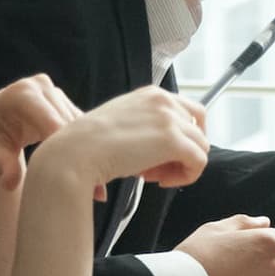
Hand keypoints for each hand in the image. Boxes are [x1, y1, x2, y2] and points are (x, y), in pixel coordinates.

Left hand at [0, 75, 84, 190]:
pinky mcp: (62, 101)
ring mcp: (53, 91)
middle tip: (95, 192)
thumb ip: (3, 166)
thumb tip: (10, 184)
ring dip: (87, 155)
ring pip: (80, 126)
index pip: (53, 123)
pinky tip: (93, 177)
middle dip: (80, 157)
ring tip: (97, 189)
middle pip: (70, 124)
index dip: (66, 151)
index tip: (78, 179)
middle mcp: (40, 86)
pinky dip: (84, 149)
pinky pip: (80, 126)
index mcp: (21, 94)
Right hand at [34, 86, 208, 193]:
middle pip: (198, 128)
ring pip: (201, 146)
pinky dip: (186, 176)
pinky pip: (199, 161)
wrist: (73, 154)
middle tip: (156, 169)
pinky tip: (160, 182)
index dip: (178, 137)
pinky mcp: (173, 141)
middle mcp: (164, 100)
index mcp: (152, 94)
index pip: (187, 112)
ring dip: (180, 166)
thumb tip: (162, 147)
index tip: (156, 156)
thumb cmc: (87, 145)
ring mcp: (170, 119)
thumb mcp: (121, 122)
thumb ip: (145, 125)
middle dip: (182, 151)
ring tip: (152, 177)